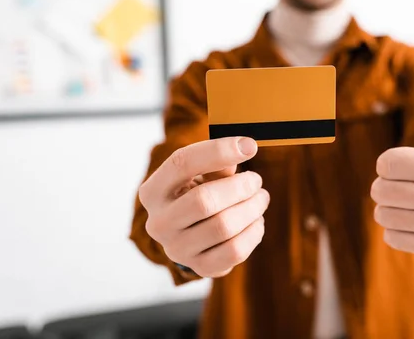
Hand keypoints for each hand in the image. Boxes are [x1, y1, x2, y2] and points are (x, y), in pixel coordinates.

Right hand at [139, 137, 268, 277]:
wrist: (191, 234)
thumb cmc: (197, 193)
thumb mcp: (199, 174)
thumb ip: (217, 163)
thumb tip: (243, 149)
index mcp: (153, 191)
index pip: (183, 163)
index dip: (219, 151)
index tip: (249, 146)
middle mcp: (159, 222)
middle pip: (204, 200)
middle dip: (240, 187)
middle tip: (256, 181)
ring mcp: (177, 249)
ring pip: (224, 227)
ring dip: (252, 208)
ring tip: (261, 198)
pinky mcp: (201, 267)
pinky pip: (236, 251)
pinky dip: (254, 231)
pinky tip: (257, 220)